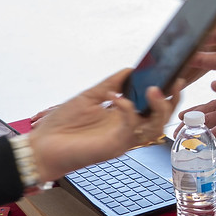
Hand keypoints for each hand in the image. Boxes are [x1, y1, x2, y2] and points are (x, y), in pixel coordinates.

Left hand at [27, 68, 181, 180]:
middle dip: (171, 101)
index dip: (167, 93)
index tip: (173, 74)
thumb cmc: (62, 125)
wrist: (42, 146)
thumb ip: (110, 84)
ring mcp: (123, 139)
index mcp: (123, 117)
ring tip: (152, 89)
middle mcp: (127, 129)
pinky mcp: (114, 146)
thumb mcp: (89, 96)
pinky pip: (131, 129)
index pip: (153, 106)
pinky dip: (128, 111)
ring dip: (158, 108)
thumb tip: (130, 69)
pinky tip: (117, 99)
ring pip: (155, 128)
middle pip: (161, 118)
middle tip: (172, 82)